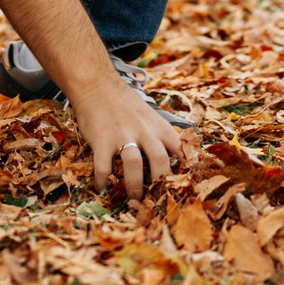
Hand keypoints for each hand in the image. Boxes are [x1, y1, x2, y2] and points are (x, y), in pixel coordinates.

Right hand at [68, 77, 189, 197]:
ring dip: (134, 187)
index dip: (187, 168)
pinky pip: (104, 168)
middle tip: (156, 199)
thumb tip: (175, 160)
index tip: (187, 185)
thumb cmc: (125, 104)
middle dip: (160, 184)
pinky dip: (103, 182)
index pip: (181, 148)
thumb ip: (160, 136)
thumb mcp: (149, 116)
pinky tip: (102, 188)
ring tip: (133, 199)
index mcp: (159, 126)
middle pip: (160, 160)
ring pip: (134, 166)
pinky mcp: (101, 140)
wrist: (96, 85)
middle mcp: (144, 130)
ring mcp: (122, 135)